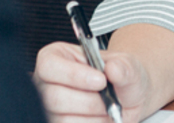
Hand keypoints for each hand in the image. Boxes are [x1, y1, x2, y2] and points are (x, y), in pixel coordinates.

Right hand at [34, 41, 153, 122]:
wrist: (127, 97)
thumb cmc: (120, 75)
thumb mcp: (127, 65)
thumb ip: (123, 66)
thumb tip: (113, 69)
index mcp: (55, 57)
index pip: (49, 66)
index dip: (74, 75)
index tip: (101, 80)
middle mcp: (46, 83)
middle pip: (54, 97)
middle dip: (89, 101)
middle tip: (109, 99)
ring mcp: (48, 108)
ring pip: (62, 119)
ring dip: (92, 117)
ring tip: (106, 108)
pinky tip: (101, 119)